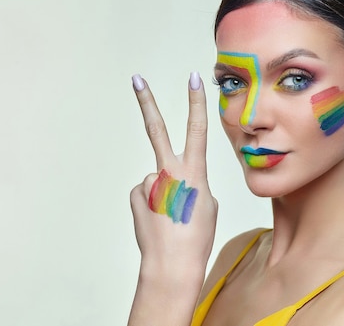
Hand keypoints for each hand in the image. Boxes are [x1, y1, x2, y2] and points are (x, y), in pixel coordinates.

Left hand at [130, 72, 217, 272]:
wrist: (172, 264)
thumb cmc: (197, 237)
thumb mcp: (208, 205)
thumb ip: (194, 183)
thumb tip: (175, 179)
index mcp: (195, 172)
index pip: (197, 129)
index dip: (196, 102)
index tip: (193, 78)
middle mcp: (169, 171)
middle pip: (157, 129)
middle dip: (147, 102)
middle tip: (136, 79)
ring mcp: (149, 183)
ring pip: (158, 177)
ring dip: (164, 192)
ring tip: (171, 216)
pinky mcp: (135, 195)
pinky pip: (146, 192)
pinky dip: (153, 202)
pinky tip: (159, 219)